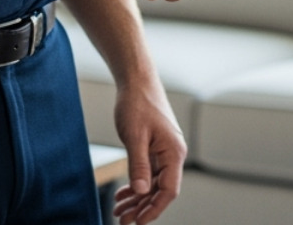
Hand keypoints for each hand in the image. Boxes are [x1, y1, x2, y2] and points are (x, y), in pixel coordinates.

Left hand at [111, 78, 184, 223]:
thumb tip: (141, 191)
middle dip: (142, 207)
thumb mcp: (135, 136)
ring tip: (119, 211)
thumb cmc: (137, 103)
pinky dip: (135, 184)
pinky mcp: (154, 147)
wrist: (136, 81)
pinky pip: (147, 173)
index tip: (138, 222)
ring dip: (137, 198)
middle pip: (160, 190)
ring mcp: (164, 151)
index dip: (154, 209)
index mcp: (173, 153)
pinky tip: (123, 194)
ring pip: (152, 183)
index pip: (168, 191)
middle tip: (122, 220)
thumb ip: (138, 165)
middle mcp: (172, 154)